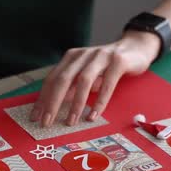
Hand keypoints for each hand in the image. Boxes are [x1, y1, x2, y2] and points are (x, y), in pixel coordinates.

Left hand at [30, 30, 160, 126]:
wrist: (135, 48)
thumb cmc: (107, 66)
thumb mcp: (86, 75)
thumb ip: (72, 88)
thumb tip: (54, 107)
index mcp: (71, 58)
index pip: (52, 79)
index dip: (42, 98)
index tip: (35, 117)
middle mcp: (82, 55)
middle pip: (63, 79)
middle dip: (53, 102)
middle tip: (46, 122)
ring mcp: (100, 57)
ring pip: (83, 81)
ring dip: (76, 104)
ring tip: (70, 122)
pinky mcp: (118, 62)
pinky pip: (107, 84)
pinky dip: (99, 101)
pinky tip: (94, 115)